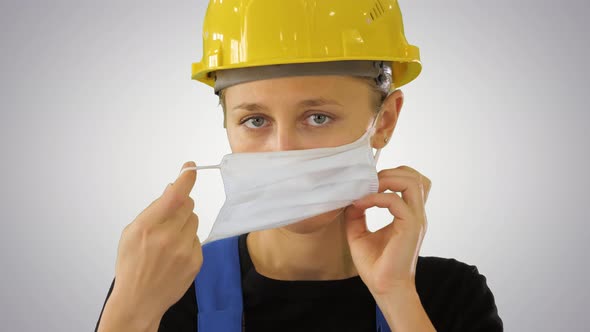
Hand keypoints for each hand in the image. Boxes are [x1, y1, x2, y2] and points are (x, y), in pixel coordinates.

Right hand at [111, 161, 201, 322]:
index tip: (190, 168)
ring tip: (169, 241)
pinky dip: (188, 241)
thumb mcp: (131, 233)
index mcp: (148, 227)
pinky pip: (197, 239)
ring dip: (184, 224)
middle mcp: (168, 237)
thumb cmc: (132, 265)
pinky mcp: (195, 261)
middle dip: (180, 206)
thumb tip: (172, 190)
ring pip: (194, 220)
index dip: (185, 179)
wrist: (139, 300)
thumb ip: (153, 210)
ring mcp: (184, 250)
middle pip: (188, 205)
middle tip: (168, 219)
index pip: (174, 195)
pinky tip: (175, 254)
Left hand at [344, 166, 430, 296]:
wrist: (385, 288)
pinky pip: (396, 201)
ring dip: (387, 179)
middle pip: (416, 177)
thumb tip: (350, 197)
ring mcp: (416, 220)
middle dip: (390, 172)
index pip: (412, 183)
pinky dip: (376, 197)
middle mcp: (416, 215)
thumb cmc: (375, 265)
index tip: (366, 183)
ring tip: (368, 188)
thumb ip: (356, 213)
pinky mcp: (411, 227)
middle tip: (368, 182)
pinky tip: (361, 204)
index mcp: (408, 215)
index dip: (391, 175)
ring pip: (412, 182)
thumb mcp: (359, 233)